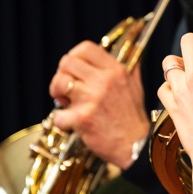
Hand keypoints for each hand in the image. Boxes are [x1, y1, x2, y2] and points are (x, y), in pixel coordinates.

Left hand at [49, 41, 150, 168]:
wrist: (135, 146)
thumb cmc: (132, 118)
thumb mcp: (135, 86)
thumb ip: (128, 68)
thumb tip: (122, 51)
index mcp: (116, 70)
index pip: (86, 48)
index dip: (74, 55)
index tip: (73, 68)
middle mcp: (104, 81)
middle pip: (67, 62)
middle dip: (61, 75)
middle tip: (66, 89)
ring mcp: (92, 99)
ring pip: (59, 83)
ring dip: (57, 94)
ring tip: (66, 104)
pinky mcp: (82, 119)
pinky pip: (58, 115)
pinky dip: (61, 121)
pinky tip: (71, 125)